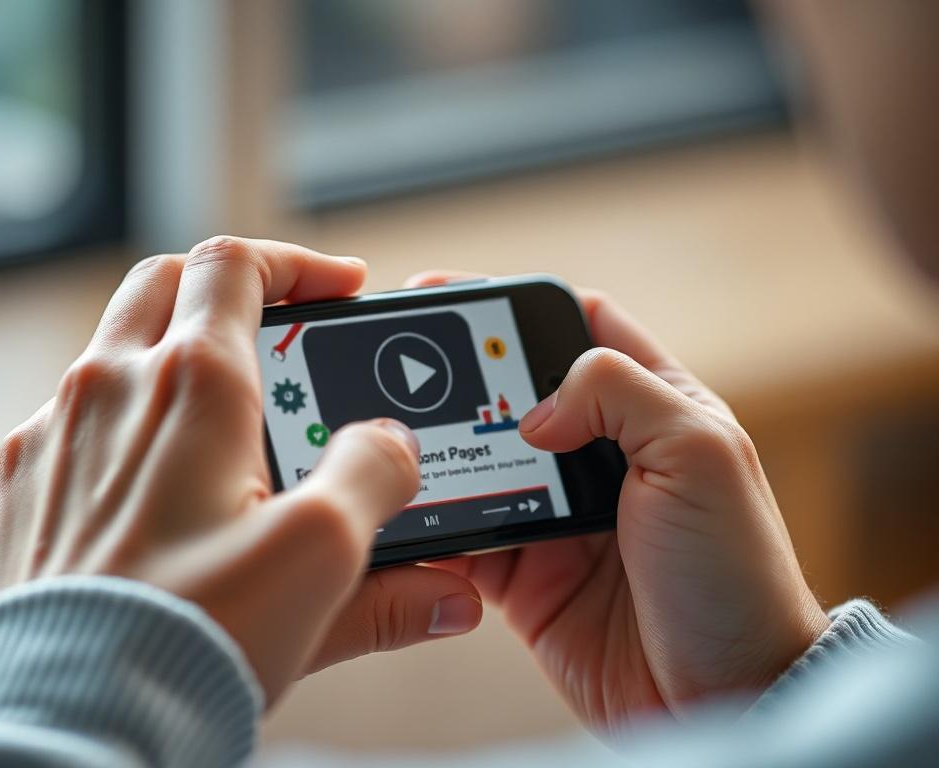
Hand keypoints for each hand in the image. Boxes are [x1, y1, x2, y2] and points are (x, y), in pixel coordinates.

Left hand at [0, 238, 480, 706]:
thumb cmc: (189, 636)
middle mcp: (111, 389)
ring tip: (240, 417)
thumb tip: (397, 453)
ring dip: (183, 354)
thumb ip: (377, 483)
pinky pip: (86, 418)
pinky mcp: (28, 487)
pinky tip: (170, 480)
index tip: (341, 290)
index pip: (236, 266)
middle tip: (286, 332)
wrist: (66, 721)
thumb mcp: (320, 556)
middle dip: (235, 291)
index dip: (297, 265)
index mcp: (189, 384)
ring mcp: (58, 435)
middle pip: (170, 284)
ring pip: (122, 347)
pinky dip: (136, 417)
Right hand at [405, 271, 828, 741]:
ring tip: (392, 438)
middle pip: (513, 391)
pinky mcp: (525, 572)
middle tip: (400, 364)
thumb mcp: (702, 452)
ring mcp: (558, 514)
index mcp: (653, 407)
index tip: (452, 297)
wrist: (722, 694)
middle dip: (459, 376)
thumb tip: (533, 409)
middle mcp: (600, 454)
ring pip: (479, 461)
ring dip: (439, 451)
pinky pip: (464, 536)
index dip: (515, 306)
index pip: (578, 325)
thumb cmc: (735, 573)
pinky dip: (433, 525)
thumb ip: (619, 392)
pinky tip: (406, 512)